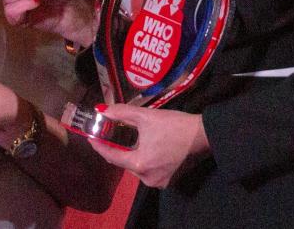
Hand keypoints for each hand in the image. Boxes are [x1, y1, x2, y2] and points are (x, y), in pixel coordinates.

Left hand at [87, 104, 209, 188]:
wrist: (204, 135)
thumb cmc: (175, 125)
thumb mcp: (146, 116)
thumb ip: (122, 113)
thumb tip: (103, 110)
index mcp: (140, 164)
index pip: (112, 156)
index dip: (99, 146)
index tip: (90, 137)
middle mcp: (147, 179)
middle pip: (125, 163)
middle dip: (117, 149)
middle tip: (109, 135)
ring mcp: (159, 182)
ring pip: (137, 167)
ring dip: (131, 154)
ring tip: (127, 139)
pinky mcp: (169, 181)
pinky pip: (149, 170)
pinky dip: (144, 159)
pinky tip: (145, 147)